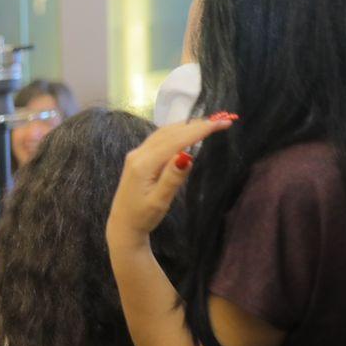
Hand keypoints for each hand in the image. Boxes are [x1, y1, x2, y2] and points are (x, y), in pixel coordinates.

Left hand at [107, 115, 236, 243]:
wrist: (123, 225)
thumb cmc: (142, 216)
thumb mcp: (160, 201)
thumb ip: (172, 178)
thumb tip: (187, 156)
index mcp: (143, 164)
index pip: (176, 141)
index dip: (199, 130)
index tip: (222, 123)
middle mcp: (138, 154)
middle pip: (170, 133)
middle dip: (196, 125)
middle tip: (221, 121)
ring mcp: (136, 154)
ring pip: (164, 133)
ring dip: (186, 126)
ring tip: (209, 123)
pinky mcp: (138, 158)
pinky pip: (159, 139)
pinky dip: (176, 132)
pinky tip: (187, 132)